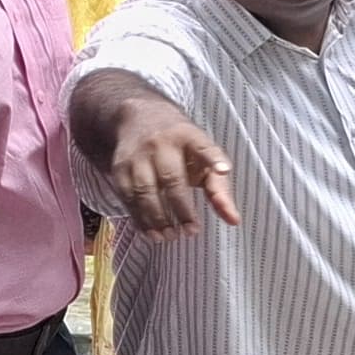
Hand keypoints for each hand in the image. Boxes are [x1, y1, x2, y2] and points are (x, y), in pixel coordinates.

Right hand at [106, 102, 239, 237]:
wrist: (139, 118)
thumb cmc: (180, 147)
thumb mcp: (203, 158)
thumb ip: (219, 188)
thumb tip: (233, 221)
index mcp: (189, 138)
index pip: (204, 148)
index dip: (213, 159)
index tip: (223, 170)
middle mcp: (162, 144)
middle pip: (171, 179)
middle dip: (181, 208)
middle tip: (190, 231)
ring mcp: (138, 155)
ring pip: (145, 190)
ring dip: (157, 218)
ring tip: (169, 236)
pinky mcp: (120, 167)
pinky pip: (127, 196)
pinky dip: (138, 218)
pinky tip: (150, 232)